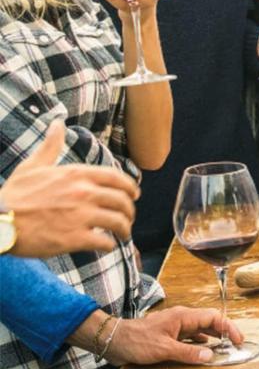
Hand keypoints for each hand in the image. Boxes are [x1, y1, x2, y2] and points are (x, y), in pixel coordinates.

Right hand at [3, 120, 138, 256]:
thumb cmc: (14, 195)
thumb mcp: (34, 165)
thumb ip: (51, 145)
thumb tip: (57, 122)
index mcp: (77, 174)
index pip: (116, 178)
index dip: (130, 187)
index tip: (134, 195)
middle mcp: (84, 193)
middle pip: (121, 200)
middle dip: (129, 210)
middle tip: (129, 218)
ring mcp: (81, 216)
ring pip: (117, 221)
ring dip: (125, 229)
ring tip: (123, 234)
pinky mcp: (74, 238)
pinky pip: (104, 242)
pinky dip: (109, 245)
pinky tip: (107, 246)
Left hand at [103, 307, 243, 366]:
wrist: (115, 340)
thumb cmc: (138, 341)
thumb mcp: (164, 349)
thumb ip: (188, 352)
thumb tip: (210, 355)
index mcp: (184, 316)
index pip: (213, 317)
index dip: (228, 327)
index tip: (238, 339)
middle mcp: (182, 318)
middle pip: (209, 321)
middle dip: (224, 331)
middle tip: (235, 344)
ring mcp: (175, 325)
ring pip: (200, 328)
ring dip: (213, 336)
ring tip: (223, 347)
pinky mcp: (169, 334)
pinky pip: (191, 335)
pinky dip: (200, 341)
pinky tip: (203, 349)